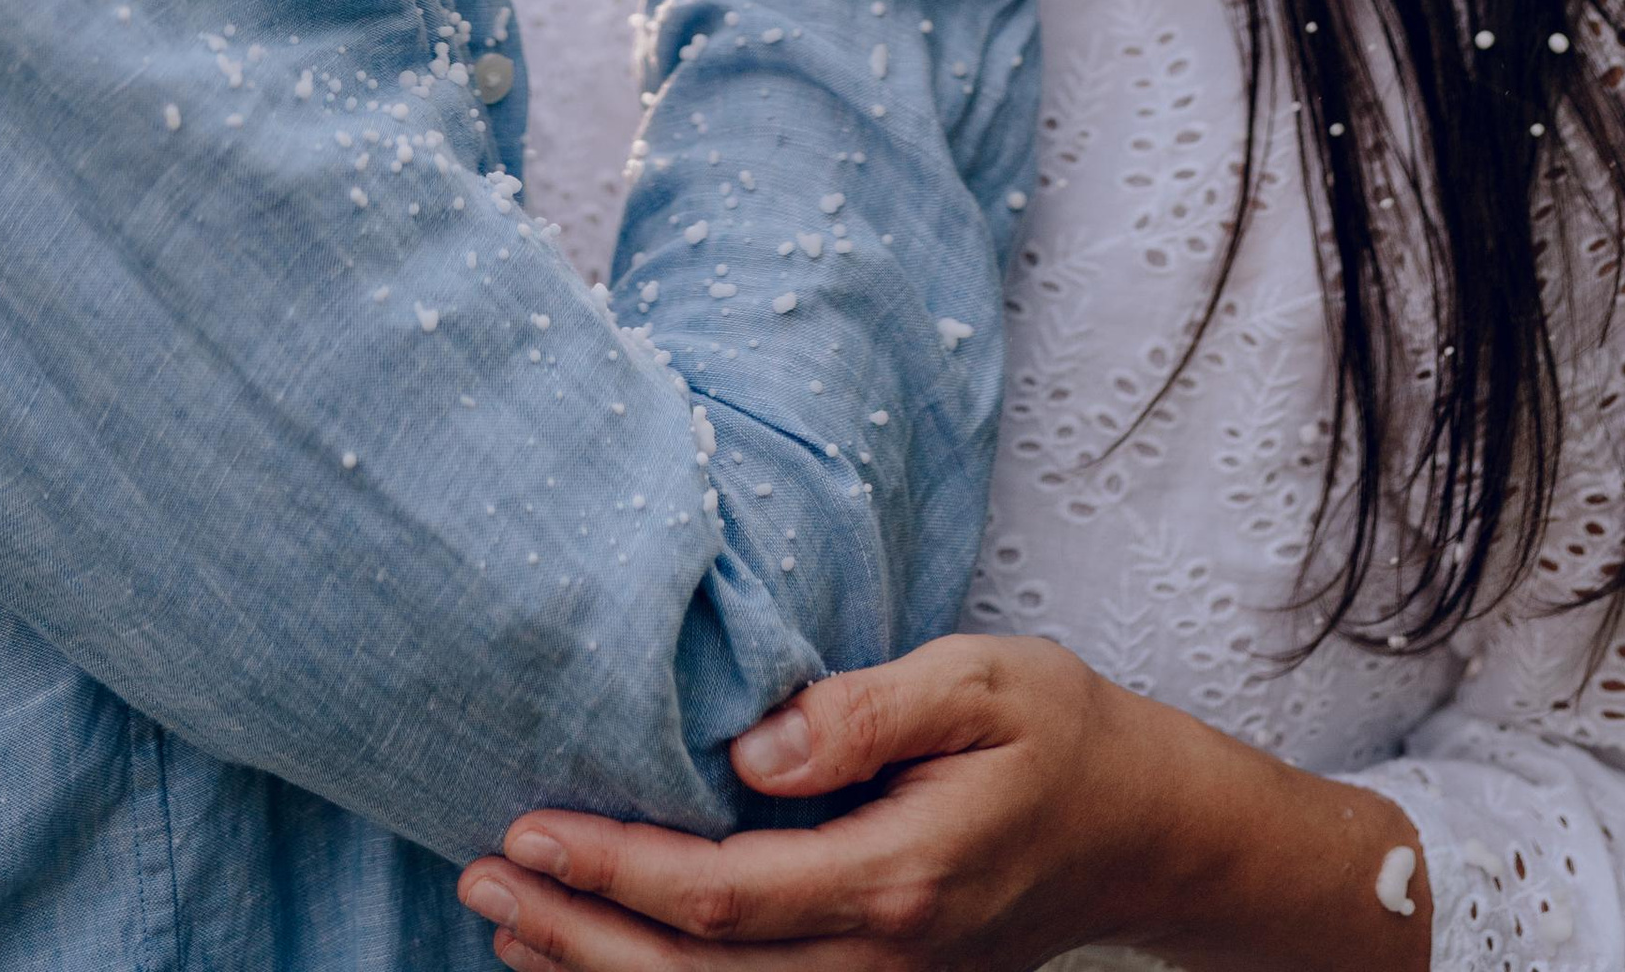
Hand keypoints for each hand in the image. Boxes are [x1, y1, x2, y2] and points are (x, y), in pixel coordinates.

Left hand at [454, 635, 1428, 971]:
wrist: (1144, 829)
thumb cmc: (1062, 733)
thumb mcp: (983, 680)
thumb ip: (866, 708)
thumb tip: (751, 745)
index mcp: (894, 877)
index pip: (720, 894)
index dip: (614, 870)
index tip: (529, 826)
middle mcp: (879, 959)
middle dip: (576, 935)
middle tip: (480, 874)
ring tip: (506, 920)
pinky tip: (599, 952)